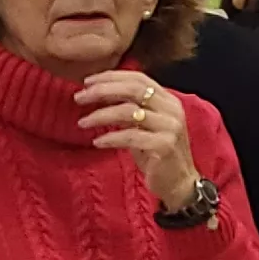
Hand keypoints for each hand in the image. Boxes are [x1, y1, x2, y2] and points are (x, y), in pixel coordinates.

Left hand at [78, 73, 204, 209]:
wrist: (179, 183)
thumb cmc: (157, 154)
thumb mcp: (143, 127)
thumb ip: (129, 110)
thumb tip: (98, 95)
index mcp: (168, 101)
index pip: (139, 78)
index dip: (111, 76)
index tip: (87, 81)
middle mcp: (172, 110)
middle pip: (134, 89)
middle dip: (103, 90)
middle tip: (79, 97)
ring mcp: (170, 127)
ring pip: (129, 111)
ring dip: (101, 115)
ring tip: (82, 122)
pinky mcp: (164, 145)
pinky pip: (130, 136)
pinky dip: (110, 137)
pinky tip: (97, 142)